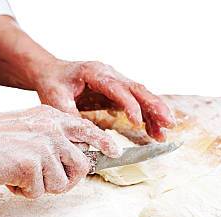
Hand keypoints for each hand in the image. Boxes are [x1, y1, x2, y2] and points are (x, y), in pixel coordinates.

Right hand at [0, 106, 119, 198]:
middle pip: (80, 166)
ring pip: (60, 183)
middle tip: (45, 181)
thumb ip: (51, 138)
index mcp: (52, 117)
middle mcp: (52, 129)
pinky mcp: (32, 164)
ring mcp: (44, 146)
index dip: (103, 142)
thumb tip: (74, 161)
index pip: (87, 129)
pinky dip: (22, 191)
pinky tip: (8, 177)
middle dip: (66, 180)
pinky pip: (38, 191)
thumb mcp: (28, 127)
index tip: (114, 152)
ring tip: (19, 174)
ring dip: (40, 186)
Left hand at [35, 60, 174, 142]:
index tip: (137, 122)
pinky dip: (147, 118)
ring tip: (164, 134)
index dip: (129, 104)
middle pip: (137, 89)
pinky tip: (155, 132)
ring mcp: (117, 82)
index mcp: (94, 72)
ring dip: (155, 114)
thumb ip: (71, 116)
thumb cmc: (53, 84)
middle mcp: (110, 74)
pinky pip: (138, 104)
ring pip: (142, 96)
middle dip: (154, 106)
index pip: (116, 88)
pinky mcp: (119, 93)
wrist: (52, 73)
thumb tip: (85, 140)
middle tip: (168, 123)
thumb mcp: (55, 100)